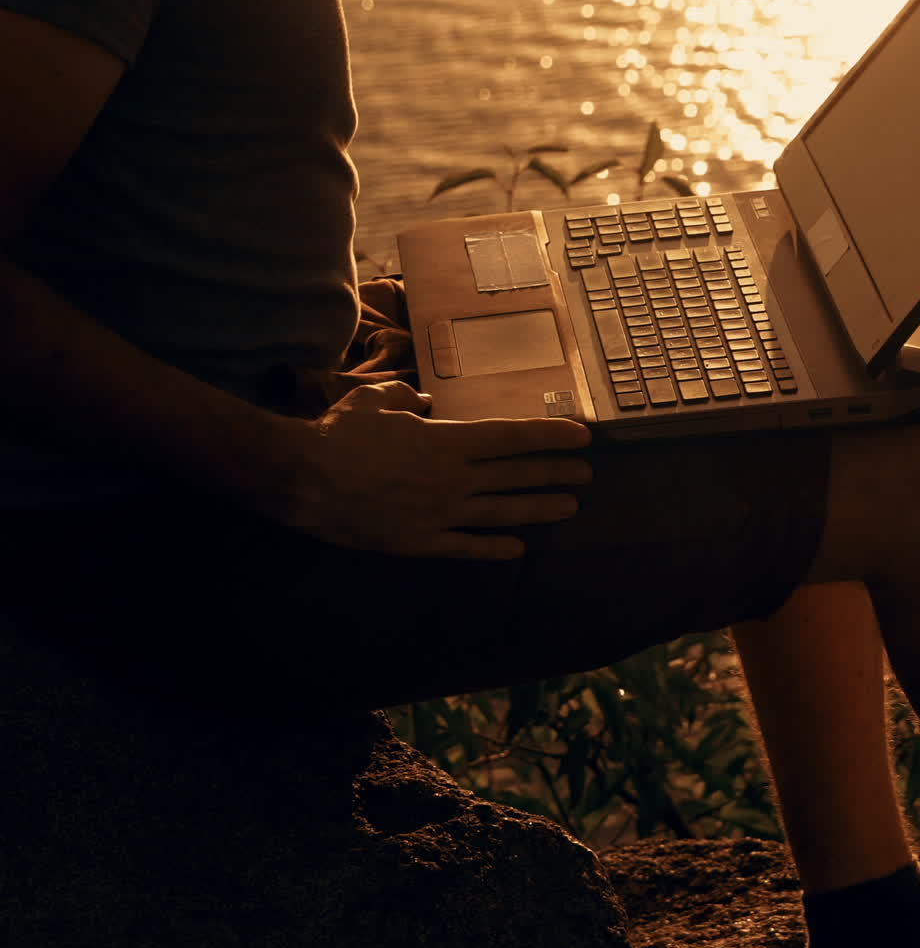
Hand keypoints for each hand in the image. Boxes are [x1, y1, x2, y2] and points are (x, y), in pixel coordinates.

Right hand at [280, 381, 592, 558]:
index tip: (583, 437)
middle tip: (587, 473)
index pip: (513, 437)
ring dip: (539, 508)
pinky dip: (493, 548)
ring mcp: (440, 514)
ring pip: (503, 513)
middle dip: (556, 472)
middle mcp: (454, 479)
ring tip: (569, 506)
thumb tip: (425, 403)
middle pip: (517, 475)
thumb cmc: (339, 433)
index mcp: (447, 441)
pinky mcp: (420, 542)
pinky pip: (466, 547)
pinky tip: (517, 548)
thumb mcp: (376, 400)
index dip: (551, 437)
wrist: (303, 479)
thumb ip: (408, 398)